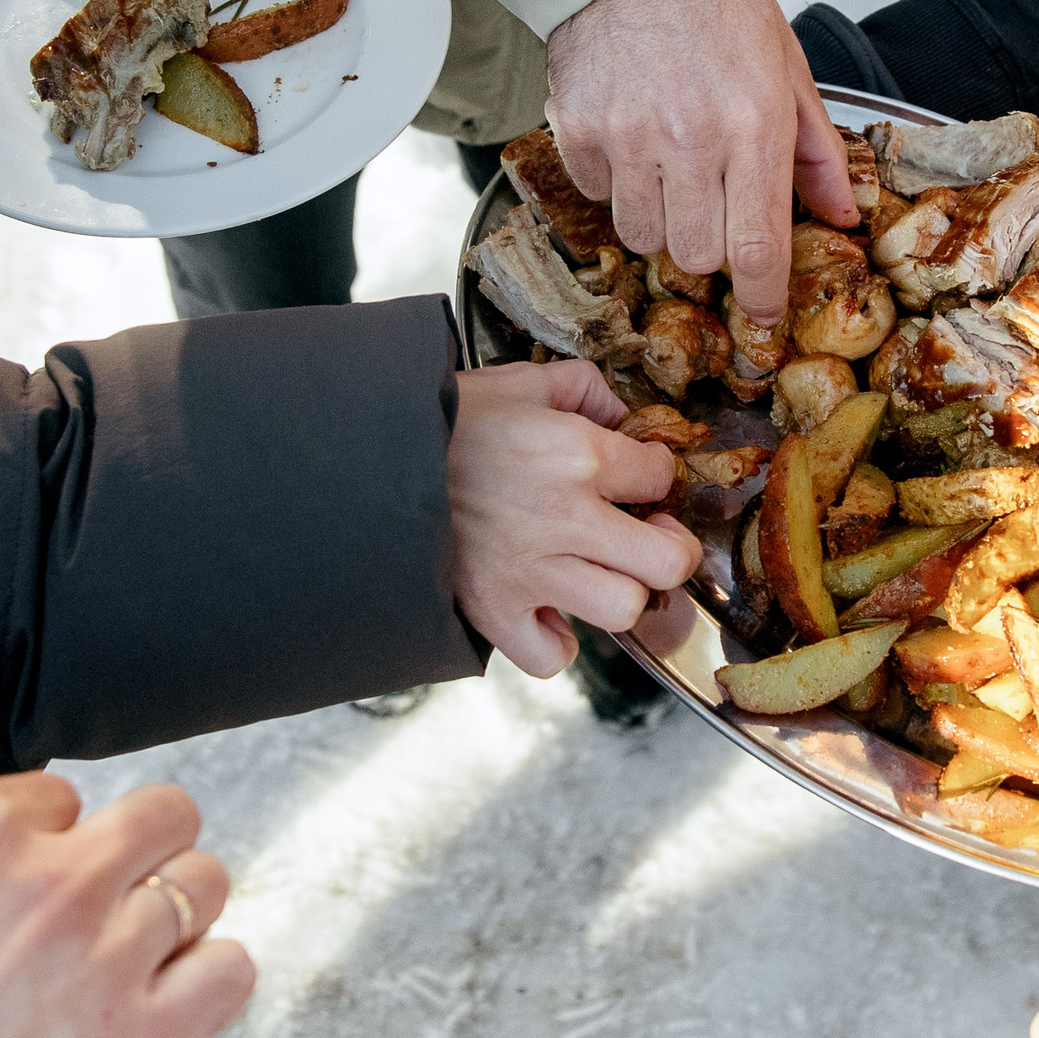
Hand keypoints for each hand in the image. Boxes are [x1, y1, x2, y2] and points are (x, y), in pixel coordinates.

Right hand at [449, 360, 700, 676]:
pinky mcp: (493, 609)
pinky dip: (555, 642)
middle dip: (670, 549)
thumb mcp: (517, 380)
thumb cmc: (443, 420)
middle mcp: (565, 517)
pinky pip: (551, 656)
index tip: (637, 476)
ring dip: (619, 594)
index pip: (659, 475)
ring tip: (599, 573)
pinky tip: (548, 610)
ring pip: (623, 610)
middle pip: (668, 561)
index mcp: (577, 452)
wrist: (368, 460)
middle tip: (648, 537)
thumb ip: (582, 387)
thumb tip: (620, 413)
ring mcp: (530, 570)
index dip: (654, 473)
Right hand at [545, 0, 858, 323]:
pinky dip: (615, 182)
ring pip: (644, 235)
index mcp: (753, 125)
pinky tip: (629, 133)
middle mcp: (691, 142)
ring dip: (662, 217)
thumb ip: (813, 145)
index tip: (762, 314)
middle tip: (713, 205)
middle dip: (710, 247)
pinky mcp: (579, 131)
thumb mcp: (784, 59)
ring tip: (669, 164)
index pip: (757, 250)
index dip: (761, 298)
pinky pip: (598, 194)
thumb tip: (837, 212)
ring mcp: (628, 139)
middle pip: (697, 256)